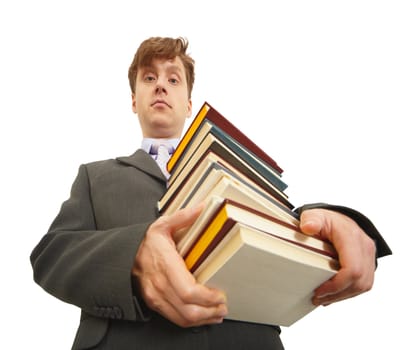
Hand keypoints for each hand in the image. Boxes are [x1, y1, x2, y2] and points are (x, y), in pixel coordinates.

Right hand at [132, 204, 227, 326]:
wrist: (124, 257)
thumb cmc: (146, 242)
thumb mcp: (163, 225)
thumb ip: (183, 217)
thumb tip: (202, 208)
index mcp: (165, 265)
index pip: (188, 290)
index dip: (207, 297)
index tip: (220, 295)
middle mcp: (160, 285)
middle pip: (189, 309)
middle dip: (210, 311)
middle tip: (224, 306)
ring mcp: (157, 297)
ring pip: (183, 318)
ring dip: (204, 319)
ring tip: (218, 313)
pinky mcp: (156, 304)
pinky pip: (176, 319)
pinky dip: (192, 321)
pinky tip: (204, 316)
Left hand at [299, 209, 375, 305]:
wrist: (340, 219)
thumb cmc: (327, 219)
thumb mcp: (315, 215)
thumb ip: (311, 219)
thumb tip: (308, 228)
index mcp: (352, 237)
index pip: (352, 269)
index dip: (337, 284)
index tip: (318, 290)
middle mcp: (365, 248)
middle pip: (358, 281)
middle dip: (337, 294)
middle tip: (317, 298)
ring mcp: (369, 257)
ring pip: (362, 286)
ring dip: (342, 296)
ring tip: (323, 299)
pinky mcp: (368, 265)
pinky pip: (362, 284)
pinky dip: (347, 292)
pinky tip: (332, 295)